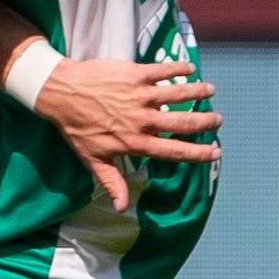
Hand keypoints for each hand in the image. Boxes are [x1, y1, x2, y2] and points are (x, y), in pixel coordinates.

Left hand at [34, 59, 220, 213]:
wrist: (60, 93)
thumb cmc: (76, 128)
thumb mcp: (93, 160)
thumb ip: (112, 182)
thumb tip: (122, 208)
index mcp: (136, 142)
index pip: (174, 150)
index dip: (197, 153)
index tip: (215, 153)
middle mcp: (142, 120)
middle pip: (183, 122)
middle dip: (205, 121)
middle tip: (218, 119)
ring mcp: (140, 95)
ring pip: (178, 93)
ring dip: (198, 91)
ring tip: (211, 91)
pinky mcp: (135, 74)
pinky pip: (163, 71)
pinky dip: (179, 69)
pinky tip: (191, 69)